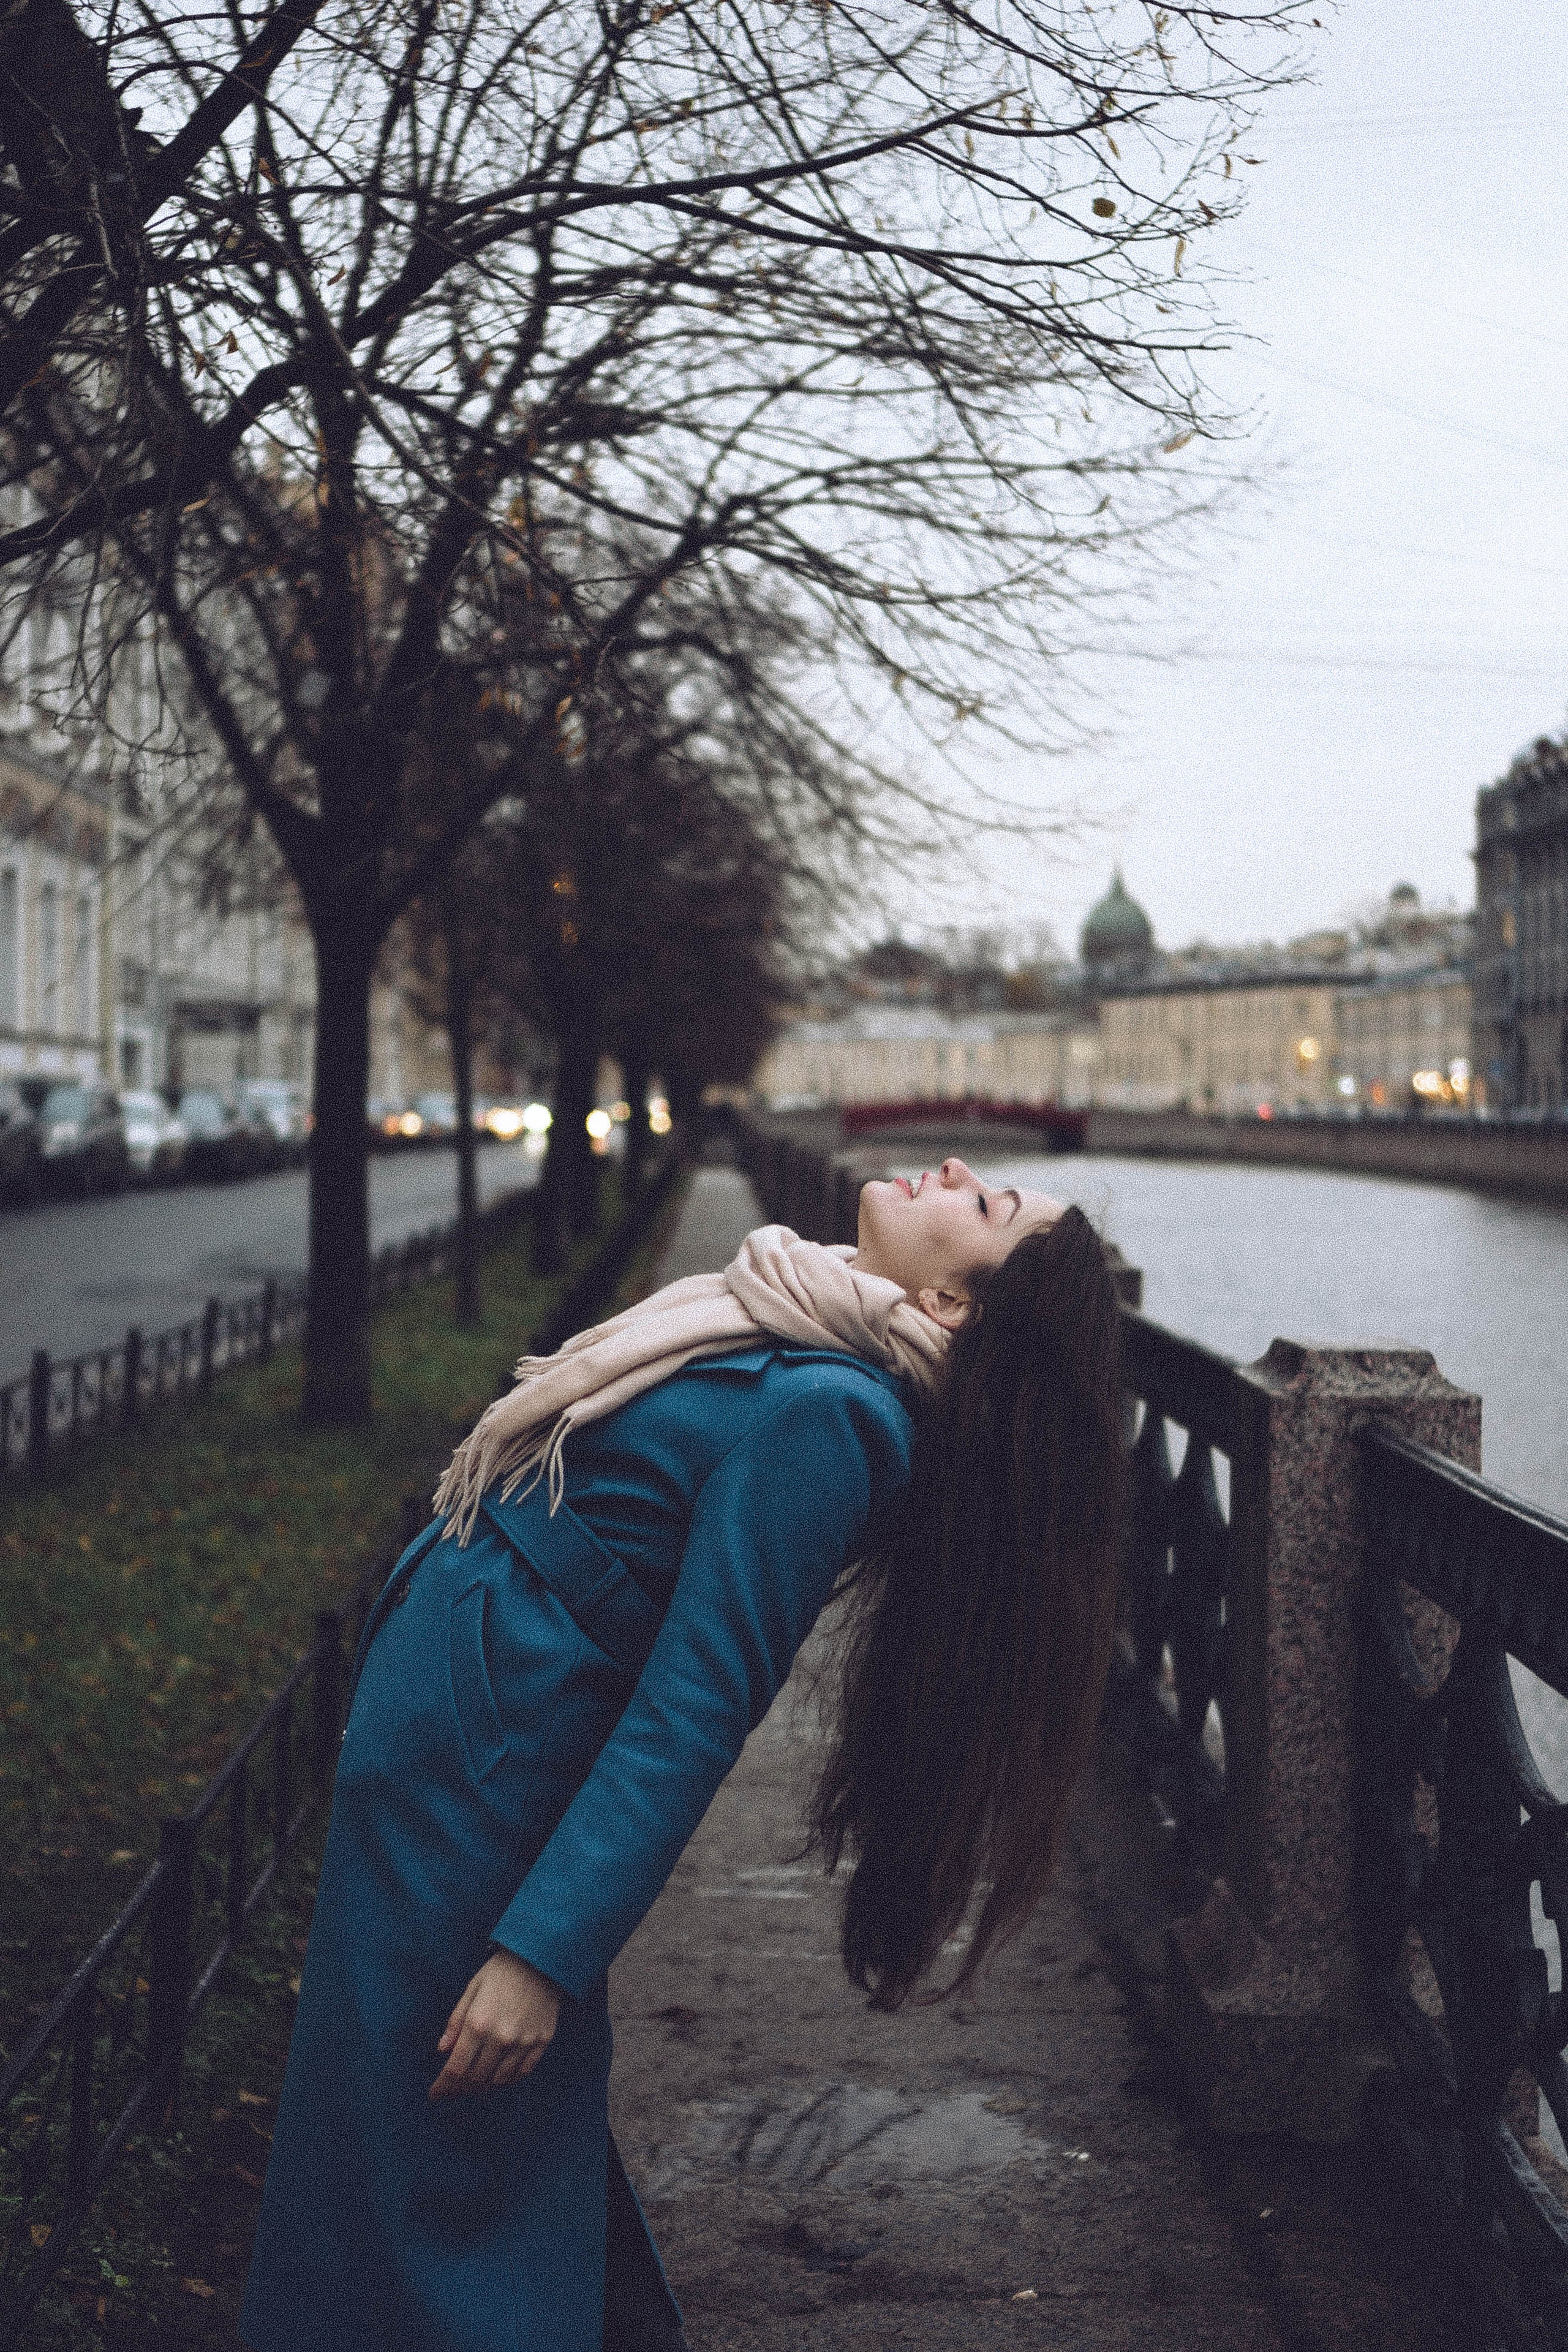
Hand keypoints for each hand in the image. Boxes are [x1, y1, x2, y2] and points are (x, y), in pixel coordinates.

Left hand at [429, 1949, 560, 2100]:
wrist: (541, 1957)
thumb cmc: (501, 1971)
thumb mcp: (472, 1989)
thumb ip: (456, 2021)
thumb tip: (442, 2049)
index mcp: (478, 2024)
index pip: (455, 2069)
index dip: (442, 2087)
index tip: (434, 2095)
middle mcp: (500, 2038)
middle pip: (475, 2078)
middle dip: (460, 2089)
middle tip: (452, 2090)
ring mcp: (523, 2042)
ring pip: (498, 2080)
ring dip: (482, 2087)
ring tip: (473, 2087)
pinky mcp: (542, 2041)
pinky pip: (522, 2072)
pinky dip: (508, 2080)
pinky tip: (498, 2079)